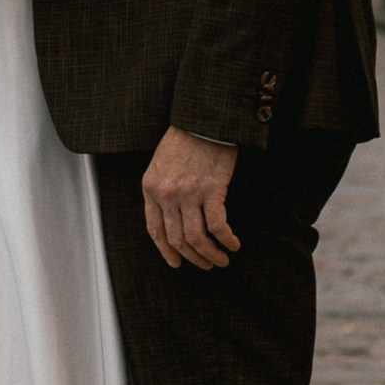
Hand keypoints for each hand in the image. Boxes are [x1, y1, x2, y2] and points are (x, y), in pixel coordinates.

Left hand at [142, 127, 240, 270]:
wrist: (204, 119)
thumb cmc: (185, 138)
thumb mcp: (160, 164)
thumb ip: (161, 189)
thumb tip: (172, 215)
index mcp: (151, 188)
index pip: (155, 229)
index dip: (166, 251)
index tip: (176, 263)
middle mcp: (166, 195)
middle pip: (177, 238)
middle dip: (193, 257)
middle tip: (206, 265)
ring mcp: (188, 194)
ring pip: (197, 238)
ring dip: (210, 254)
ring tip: (222, 260)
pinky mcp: (211, 191)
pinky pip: (218, 226)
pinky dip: (226, 240)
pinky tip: (234, 244)